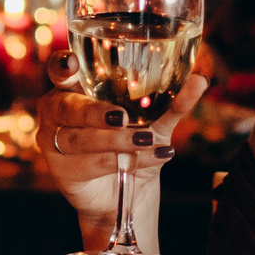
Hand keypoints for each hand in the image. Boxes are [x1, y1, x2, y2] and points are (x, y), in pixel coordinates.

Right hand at [32, 53, 206, 242]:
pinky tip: (150, 157)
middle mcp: (59, 111)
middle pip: (68, 107)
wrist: (130, 190)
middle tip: (123, 117)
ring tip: (148, 141)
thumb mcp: (157, 122)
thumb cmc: (135, 144)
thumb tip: (200, 81)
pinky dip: (122, 161)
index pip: (60, 70)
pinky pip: (91, 163)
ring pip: (80, 139)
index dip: (61, 65)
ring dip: (117, 141)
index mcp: (76, 88)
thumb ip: (174, 101)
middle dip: (95, 112)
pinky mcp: (61, 170)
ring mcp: (54, 142)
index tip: (71, 64)